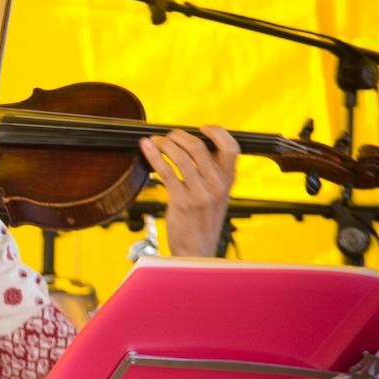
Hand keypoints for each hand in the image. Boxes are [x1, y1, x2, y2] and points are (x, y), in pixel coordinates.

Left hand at [139, 126, 238, 257]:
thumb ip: (211, 172)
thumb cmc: (203, 220)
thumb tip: (191, 145)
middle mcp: (218, 185)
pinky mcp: (182, 201)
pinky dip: (154, 156)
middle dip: (178, 136)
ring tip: (155, 142)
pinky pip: (166, 171)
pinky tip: (146, 148)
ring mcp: (201, 194)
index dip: (216, 132)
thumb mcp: (216, 195)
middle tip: (168, 136)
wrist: (197, 250)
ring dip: (164, 144)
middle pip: (199, 147)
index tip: (201, 128)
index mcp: (229, 180)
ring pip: (181, 157)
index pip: (231, 147)